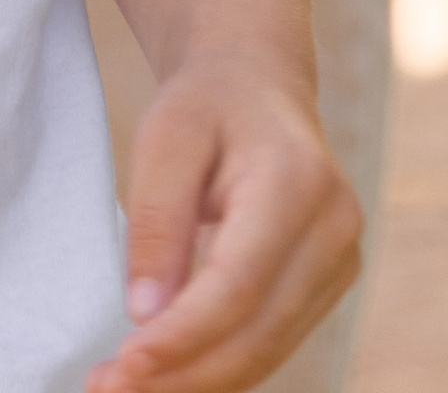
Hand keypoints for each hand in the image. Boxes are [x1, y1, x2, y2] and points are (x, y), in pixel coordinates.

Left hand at [85, 53, 361, 392]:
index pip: (238, 285)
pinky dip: (217, 367)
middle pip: (257, 332)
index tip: (122, 369)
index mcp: (297, 179)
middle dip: (181, 374)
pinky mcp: (328, 285)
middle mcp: (334, 227)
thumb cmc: (207, 105)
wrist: (258, 84)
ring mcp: (341, 261)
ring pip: (266, 351)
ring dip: (194, 382)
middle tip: (106, 391)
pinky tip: (165, 372)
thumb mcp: (165, 136)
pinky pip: (270, 343)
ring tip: (119, 387)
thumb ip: (157, 220)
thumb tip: (146, 314)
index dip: (181, 337)